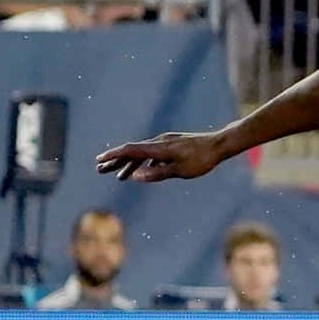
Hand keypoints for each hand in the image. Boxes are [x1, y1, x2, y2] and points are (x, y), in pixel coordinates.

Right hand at [95, 131, 228, 181]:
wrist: (219, 144)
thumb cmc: (201, 160)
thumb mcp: (179, 171)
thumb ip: (156, 174)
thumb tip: (134, 177)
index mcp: (159, 148)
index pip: (130, 150)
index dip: (113, 155)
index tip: (99, 160)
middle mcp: (159, 142)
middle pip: (132, 152)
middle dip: (115, 161)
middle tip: (99, 169)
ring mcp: (166, 143)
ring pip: (142, 154)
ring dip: (129, 164)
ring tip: (118, 176)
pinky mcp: (172, 145)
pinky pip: (152, 154)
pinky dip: (144, 163)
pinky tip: (142, 171)